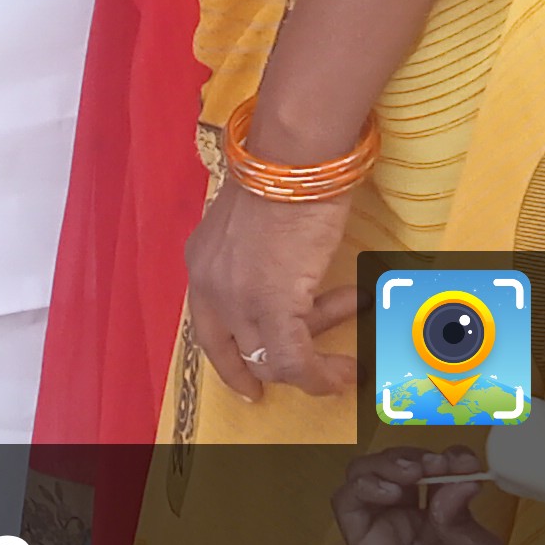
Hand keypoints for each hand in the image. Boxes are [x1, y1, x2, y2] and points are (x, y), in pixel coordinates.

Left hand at [179, 177, 355, 399]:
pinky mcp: (272, 305)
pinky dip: (319, 374)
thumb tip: (284, 282)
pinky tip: (344, 370)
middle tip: (316, 368)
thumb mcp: (252, 224)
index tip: (250, 384)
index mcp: (201, 264)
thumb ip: (253, 258)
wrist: (296, 160)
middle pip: (241, 350)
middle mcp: (210, 286)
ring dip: (311, 365)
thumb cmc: (285, 178)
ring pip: (269, 359)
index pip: (208, 331)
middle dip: (282, 363)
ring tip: (343, 358)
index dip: (230, 362)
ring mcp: (238, 299)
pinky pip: (294, 360)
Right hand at [332, 450, 514, 544]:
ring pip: (364, 475)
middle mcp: (407, 514)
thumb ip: (458, 509)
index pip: (431, 467)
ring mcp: (383, 528)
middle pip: (394, 463)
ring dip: (386, 464)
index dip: (445, 456)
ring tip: (412, 475)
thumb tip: (454, 476)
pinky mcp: (363, 544)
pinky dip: (363, 486)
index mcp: (438, 511)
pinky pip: (347, 503)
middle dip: (414, 455)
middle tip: (436, 467)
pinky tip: (391, 493)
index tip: (465, 464)